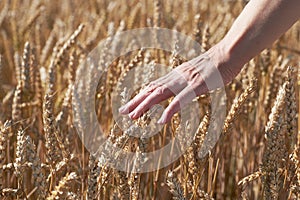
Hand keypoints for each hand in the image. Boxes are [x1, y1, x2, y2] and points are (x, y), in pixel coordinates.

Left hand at [119, 44, 240, 123]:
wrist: (229, 52)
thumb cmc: (216, 65)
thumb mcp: (196, 73)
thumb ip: (186, 81)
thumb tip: (179, 90)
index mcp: (176, 76)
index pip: (154, 87)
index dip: (140, 96)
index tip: (129, 106)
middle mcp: (176, 78)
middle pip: (152, 90)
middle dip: (136, 102)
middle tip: (122, 112)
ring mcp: (186, 81)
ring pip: (160, 94)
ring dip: (146, 106)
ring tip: (133, 117)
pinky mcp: (197, 86)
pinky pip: (181, 99)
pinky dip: (170, 110)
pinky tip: (161, 121)